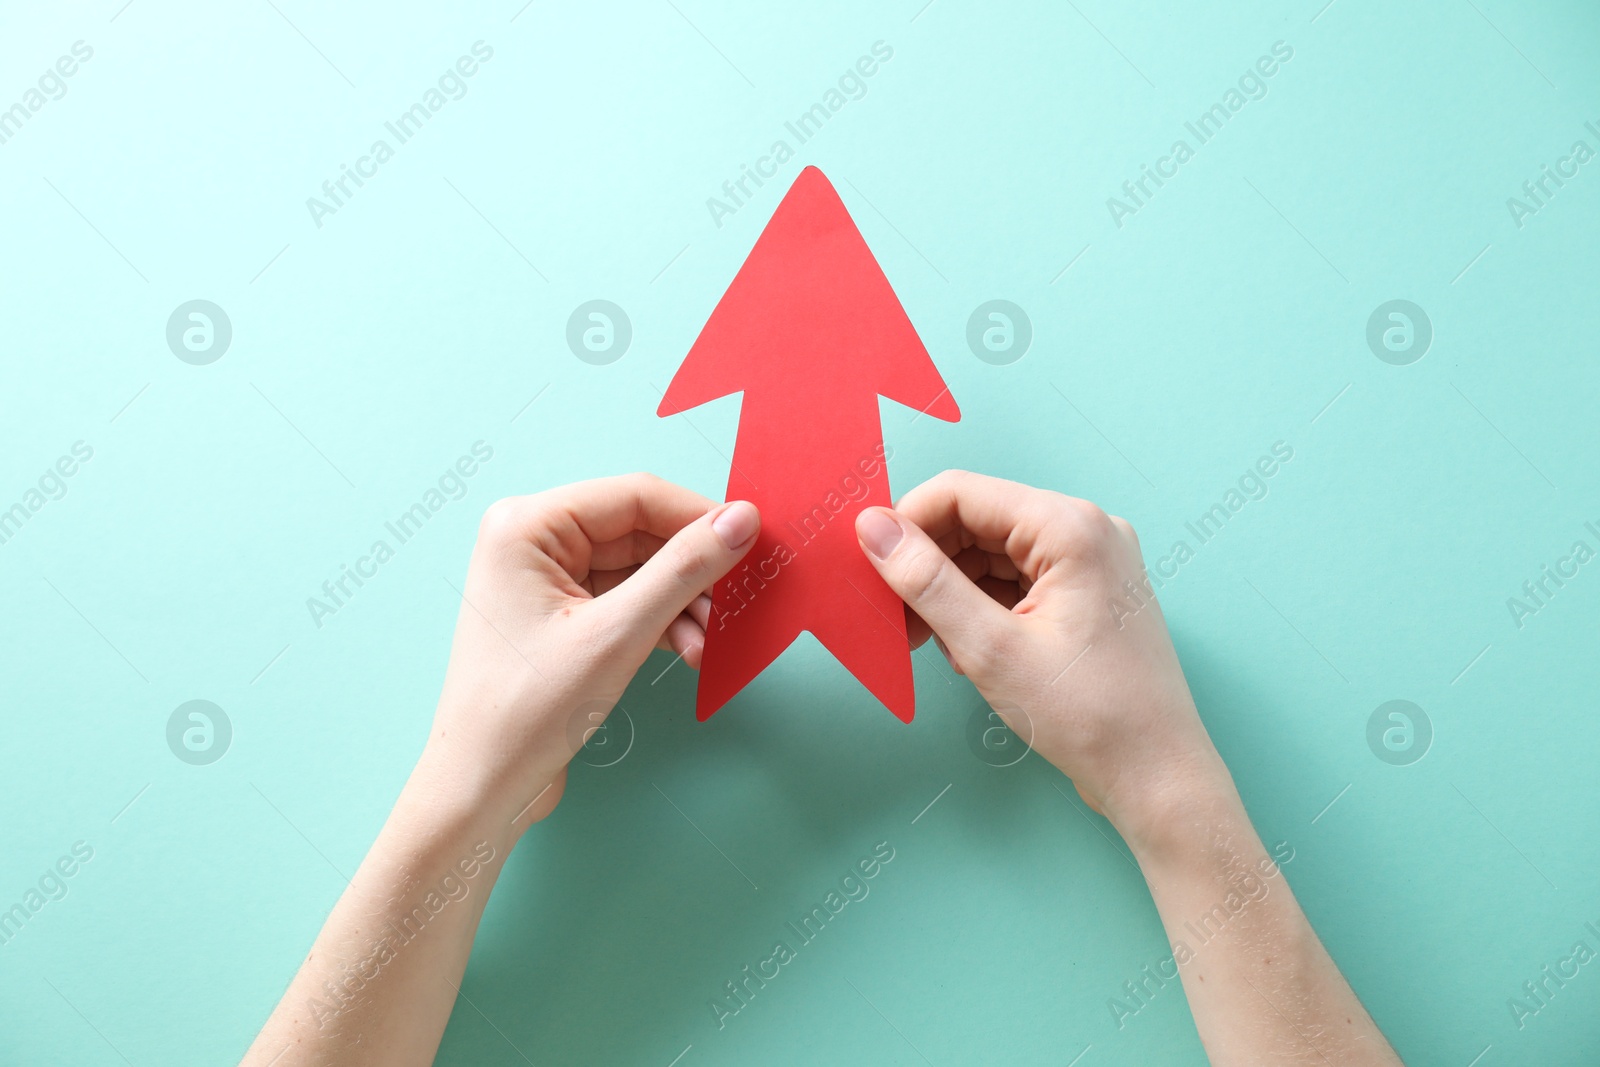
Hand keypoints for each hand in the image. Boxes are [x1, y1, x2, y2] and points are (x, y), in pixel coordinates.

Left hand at [424, 474, 759, 833]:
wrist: (483, 788)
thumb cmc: (526, 712)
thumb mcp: (618, 634)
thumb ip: (683, 570)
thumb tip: (740, 521)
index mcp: (526, 525)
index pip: (634, 496)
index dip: (699, 516)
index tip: (754, 538)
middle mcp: (531, 541)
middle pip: (640, 531)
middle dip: (693, 570)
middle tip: (740, 599)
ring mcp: (545, 580)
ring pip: (640, 569)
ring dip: (683, 602)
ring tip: (711, 642)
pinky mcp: (561, 617)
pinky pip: (627, 600)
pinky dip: (663, 622)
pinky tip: (690, 651)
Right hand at [854, 470, 1229, 848]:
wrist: (1157, 775)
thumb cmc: (1089, 716)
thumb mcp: (990, 648)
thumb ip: (926, 582)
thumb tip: (873, 528)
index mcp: (1070, 527)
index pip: (962, 493)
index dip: (906, 523)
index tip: (867, 565)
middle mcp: (1087, 530)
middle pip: (978, 520)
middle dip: (927, 563)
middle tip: (891, 615)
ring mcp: (1093, 561)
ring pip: (994, 552)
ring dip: (951, 589)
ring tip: (928, 642)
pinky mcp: (1090, 593)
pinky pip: (1018, 578)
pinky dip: (982, 606)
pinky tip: (963, 649)